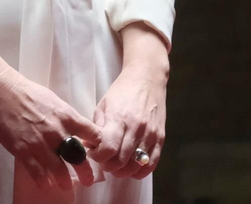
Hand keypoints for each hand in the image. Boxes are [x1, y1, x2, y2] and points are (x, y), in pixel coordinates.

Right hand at [0, 45, 101, 193]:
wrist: (0, 90)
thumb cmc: (26, 92)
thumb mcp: (53, 101)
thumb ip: (65, 117)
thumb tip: (73, 129)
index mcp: (67, 116)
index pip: (93, 134)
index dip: (99, 146)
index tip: (99, 154)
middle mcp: (57, 132)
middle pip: (78, 157)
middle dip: (85, 172)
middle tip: (88, 181)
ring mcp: (40, 143)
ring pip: (59, 170)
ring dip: (64, 181)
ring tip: (66, 186)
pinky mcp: (23, 150)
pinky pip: (37, 172)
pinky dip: (43, 181)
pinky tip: (46, 184)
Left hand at [88, 25, 168, 178]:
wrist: (147, 79)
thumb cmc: (121, 92)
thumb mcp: (103, 105)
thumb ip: (97, 128)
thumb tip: (89, 147)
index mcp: (118, 118)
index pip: (107, 148)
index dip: (97, 157)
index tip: (94, 154)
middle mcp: (136, 128)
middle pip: (121, 161)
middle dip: (108, 166)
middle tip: (104, 161)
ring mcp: (150, 134)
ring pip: (135, 165)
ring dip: (123, 171)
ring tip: (116, 166)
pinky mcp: (161, 138)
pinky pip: (151, 164)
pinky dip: (140, 171)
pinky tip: (131, 168)